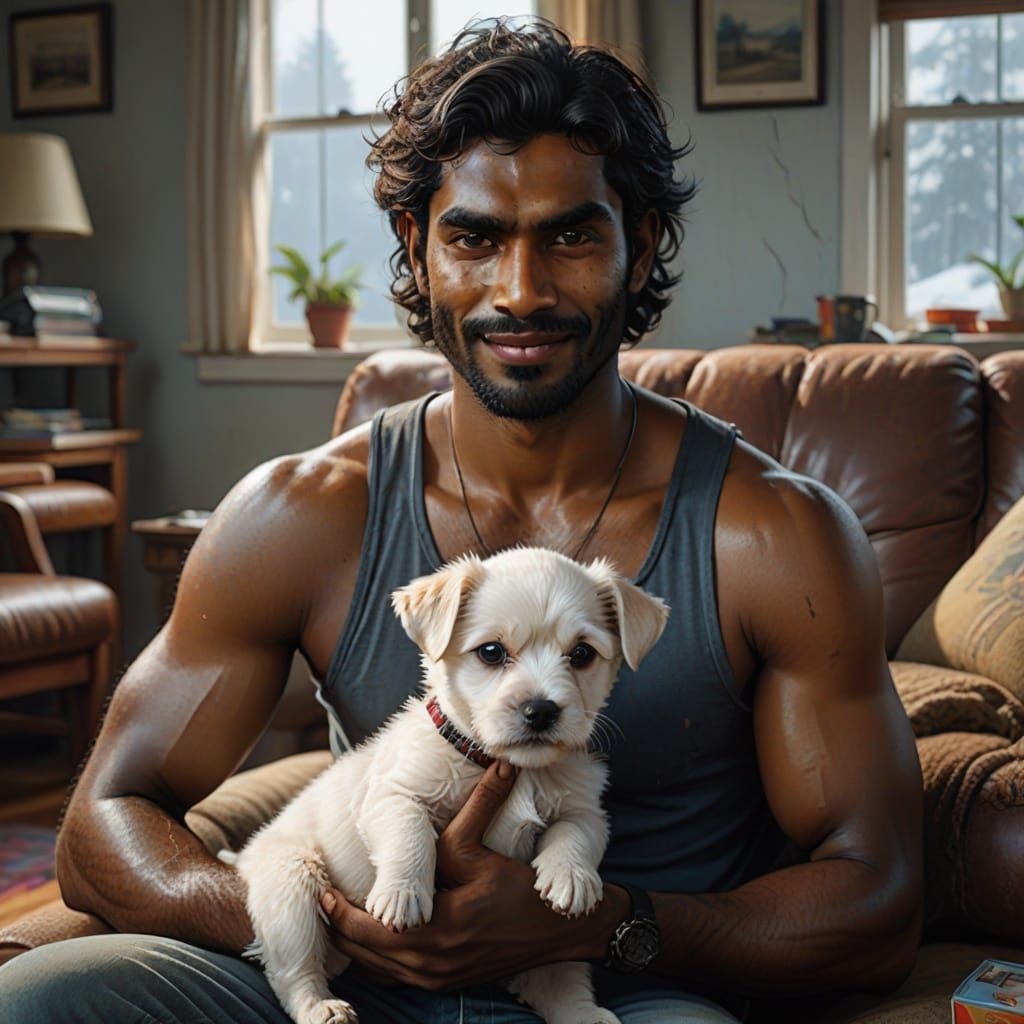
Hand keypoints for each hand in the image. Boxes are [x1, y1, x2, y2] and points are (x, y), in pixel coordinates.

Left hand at [320, 761, 617, 991]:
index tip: (324, 889)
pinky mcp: (446, 981)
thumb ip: (478, 808)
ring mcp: (438, 977)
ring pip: (379, 968)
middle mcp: (432, 961)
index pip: (370, 928)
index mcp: (438, 928)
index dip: (341, 910)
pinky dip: (378, 961)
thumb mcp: (488, 850)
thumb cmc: (521, 890)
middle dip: (341, 928)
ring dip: (356, 947)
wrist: (560, 933)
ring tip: (338, 919)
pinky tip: (371, 941)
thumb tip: (493, 760)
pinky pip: (397, 977)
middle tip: (323, 902)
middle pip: (366, 953)